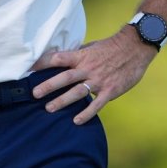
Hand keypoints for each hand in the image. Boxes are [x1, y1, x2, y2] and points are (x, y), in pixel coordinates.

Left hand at [30, 26, 156, 124]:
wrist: (136, 47)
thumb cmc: (112, 47)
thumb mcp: (92, 47)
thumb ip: (78, 55)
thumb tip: (62, 59)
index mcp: (83, 56)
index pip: (59, 58)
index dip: (44, 63)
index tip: (30, 68)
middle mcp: (88, 68)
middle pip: (65, 77)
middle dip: (48, 85)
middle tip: (34, 94)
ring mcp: (99, 80)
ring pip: (77, 92)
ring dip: (62, 101)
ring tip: (49, 109)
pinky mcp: (110, 90)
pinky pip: (96, 104)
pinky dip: (86, 113)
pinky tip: (76, 121)